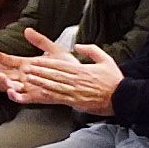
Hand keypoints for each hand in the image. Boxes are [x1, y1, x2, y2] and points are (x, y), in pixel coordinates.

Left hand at [6, 27, 122, 113]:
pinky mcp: (77, 102)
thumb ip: (91, 50)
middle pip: (54, 75)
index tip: (35, 61)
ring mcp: (76, 92)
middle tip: (26, 68)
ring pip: (54, 86)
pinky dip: (49, 94)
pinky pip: (60, 97)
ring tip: (29, 78)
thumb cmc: (114, 80)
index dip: (45, 63)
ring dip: (40, 82)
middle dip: (39, 71)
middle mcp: (77, 80)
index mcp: (82, 70)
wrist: (122, 97)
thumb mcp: (106, 59)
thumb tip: (77, 45)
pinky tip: (40, 92)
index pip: (60, 65)